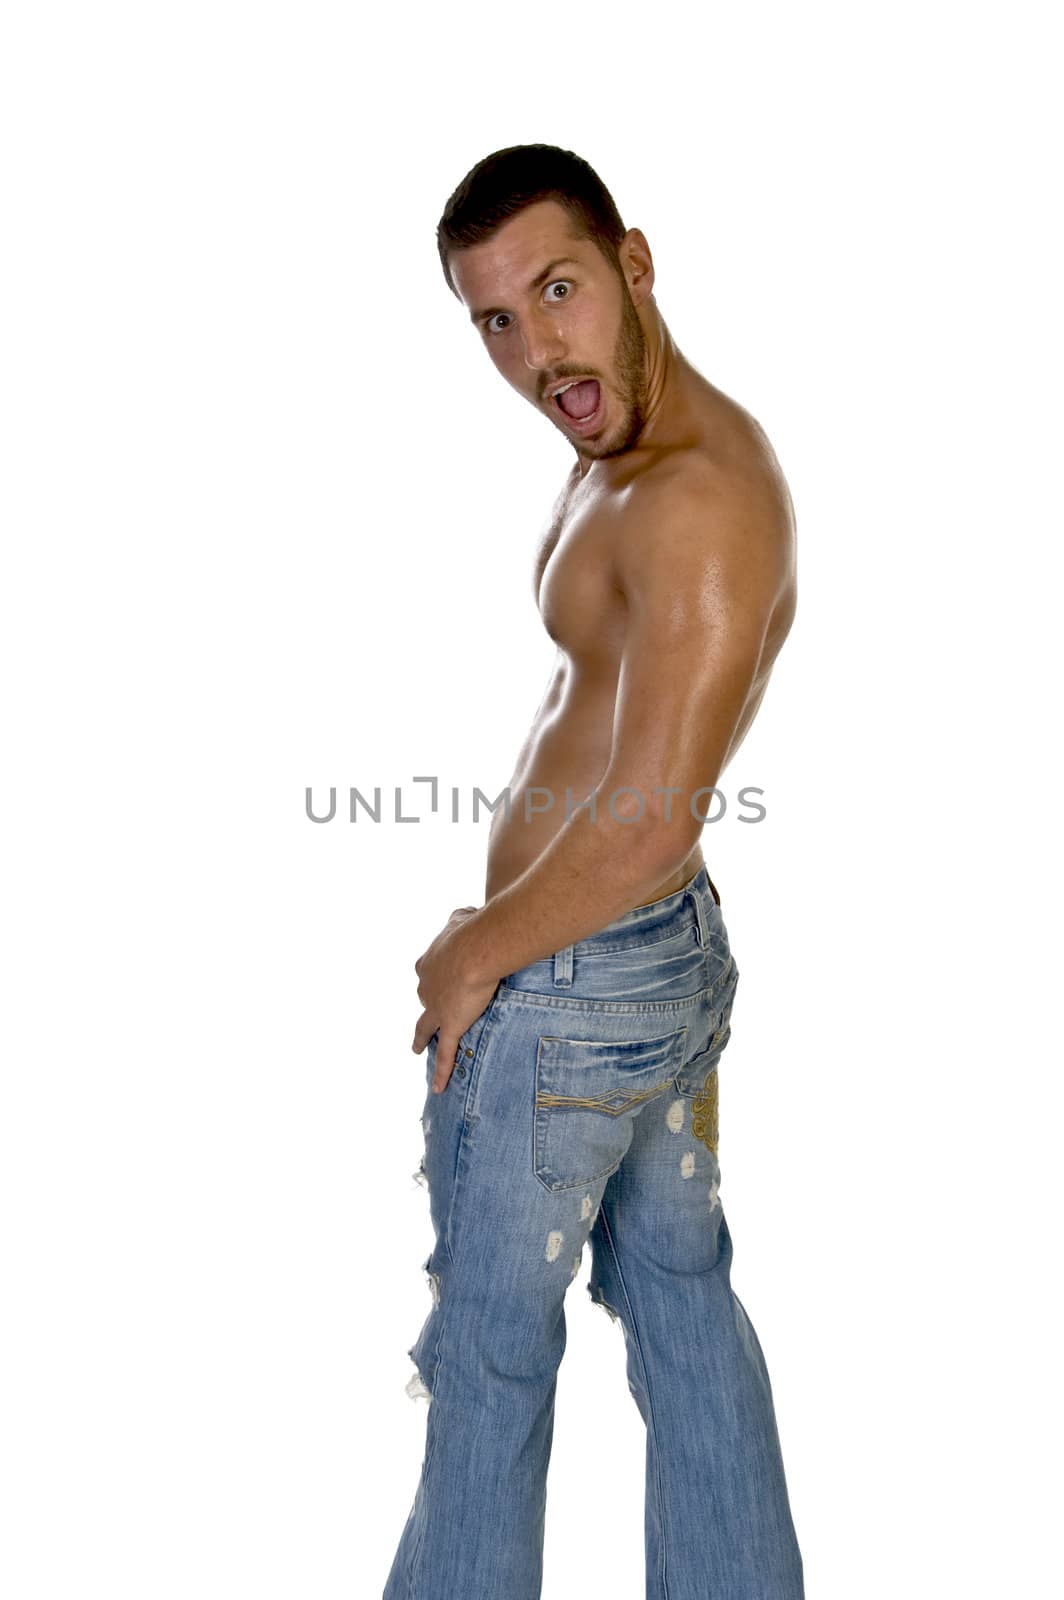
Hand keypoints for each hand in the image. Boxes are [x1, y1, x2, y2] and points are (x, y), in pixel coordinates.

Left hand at [412, 906, 497, 1094]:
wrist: (477, 949)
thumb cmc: (472, 930)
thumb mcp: (461, 917)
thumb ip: (459, 919)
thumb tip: (465, 915)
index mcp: (428, 963)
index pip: (426, 971)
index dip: (435, 976)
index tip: (442, 977)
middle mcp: (425, 988)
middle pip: (425, 1001)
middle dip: (430, 1006)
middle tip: (437, 1012)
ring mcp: (435, 1009)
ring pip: (426, 1028)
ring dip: (422, 1039)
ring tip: (418, 1048)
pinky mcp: (450, 1026)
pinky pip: (445, 1054)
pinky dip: (442, 1070)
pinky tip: (439, 1087)